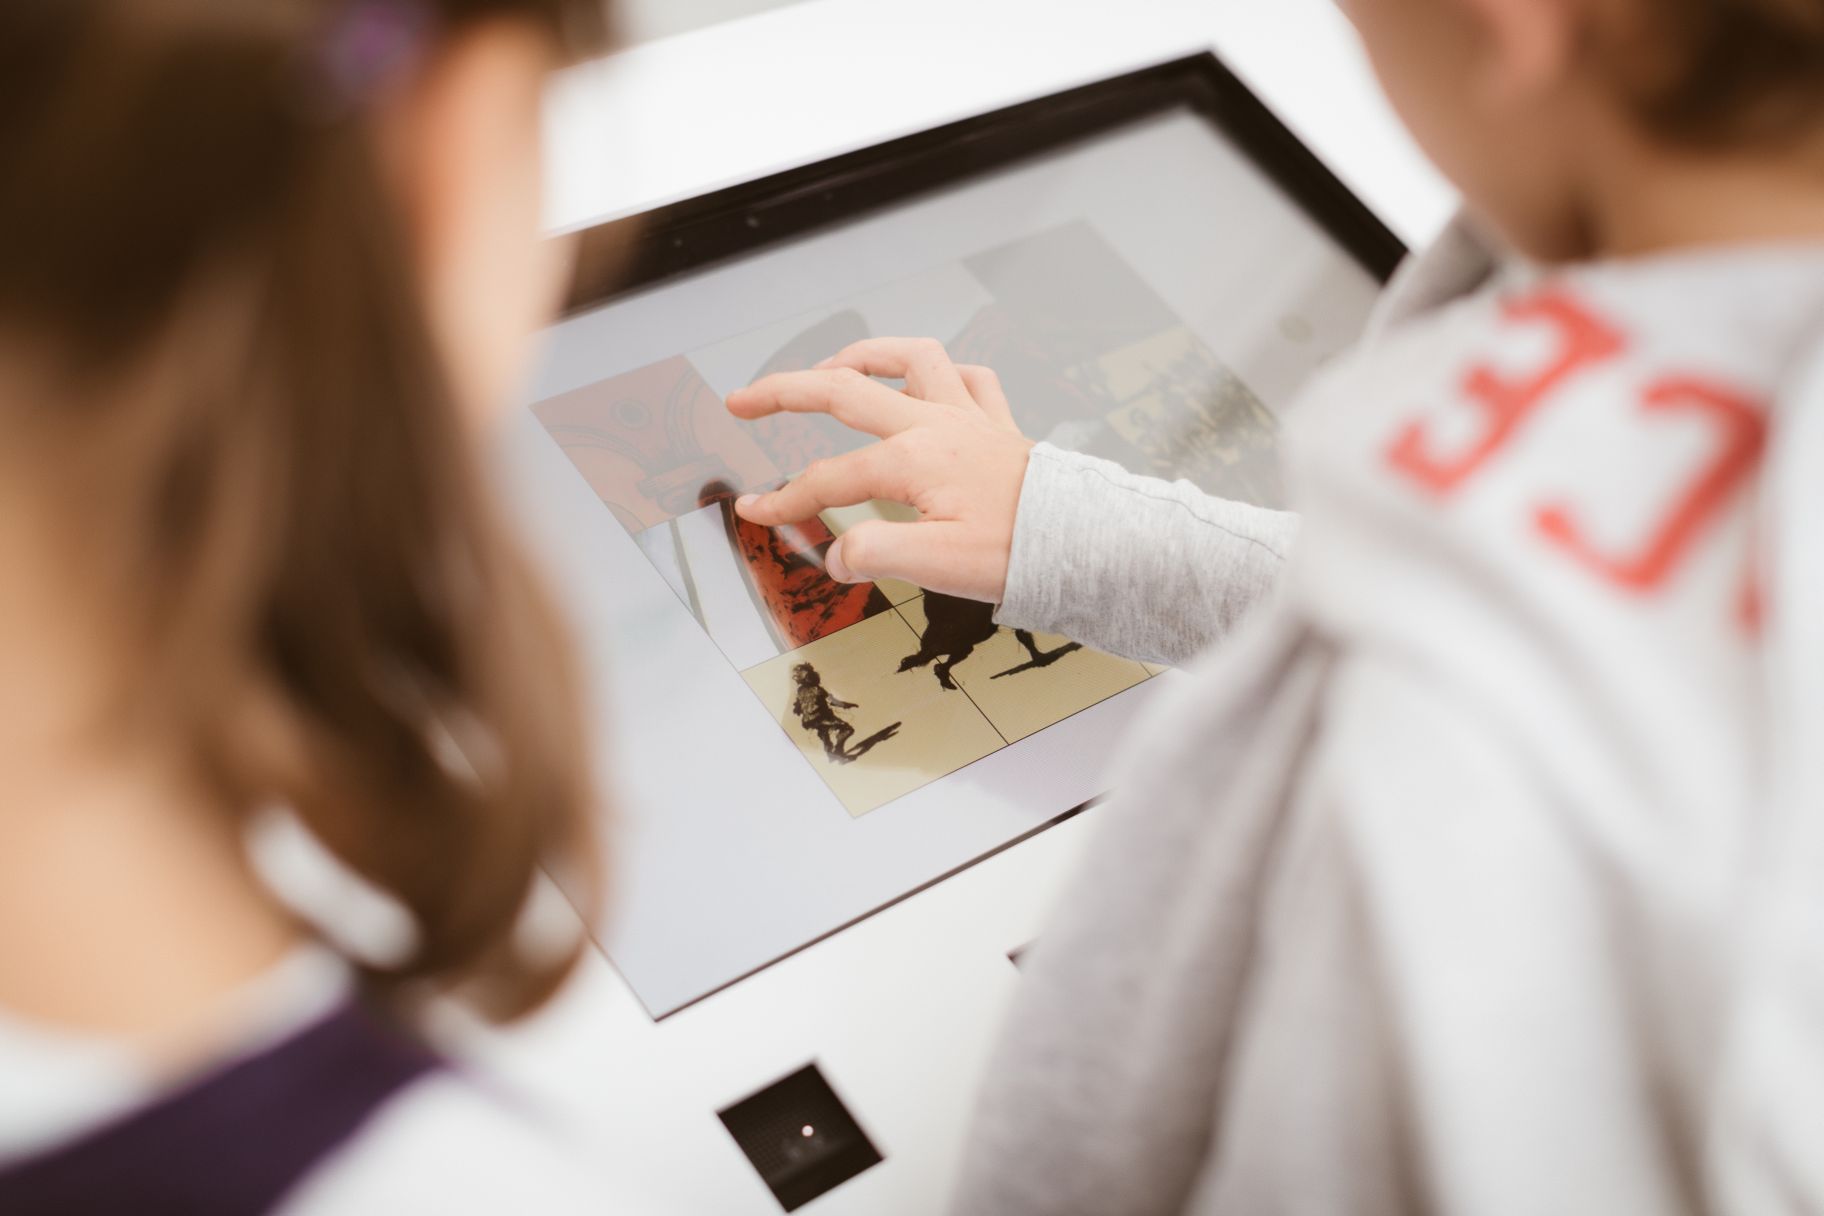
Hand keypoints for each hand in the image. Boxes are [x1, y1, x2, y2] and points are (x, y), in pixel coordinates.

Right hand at [725, 338, 1033, 603]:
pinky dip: (940, 372)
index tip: (754, 513)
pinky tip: (924, 382)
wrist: (1087, 543)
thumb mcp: (941, 566)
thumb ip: (877, 553)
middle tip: (744, 400)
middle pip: (845, 391)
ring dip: (866, 356)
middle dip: (785, 392)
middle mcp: (937, 425)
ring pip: (911, 358)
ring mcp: (969, 418)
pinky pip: (968, 377)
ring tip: (831, 368)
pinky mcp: (999, 425)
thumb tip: (837, 554)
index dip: (785, 499)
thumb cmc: (1022, 552)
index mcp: (914, 460)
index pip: (829, 478)